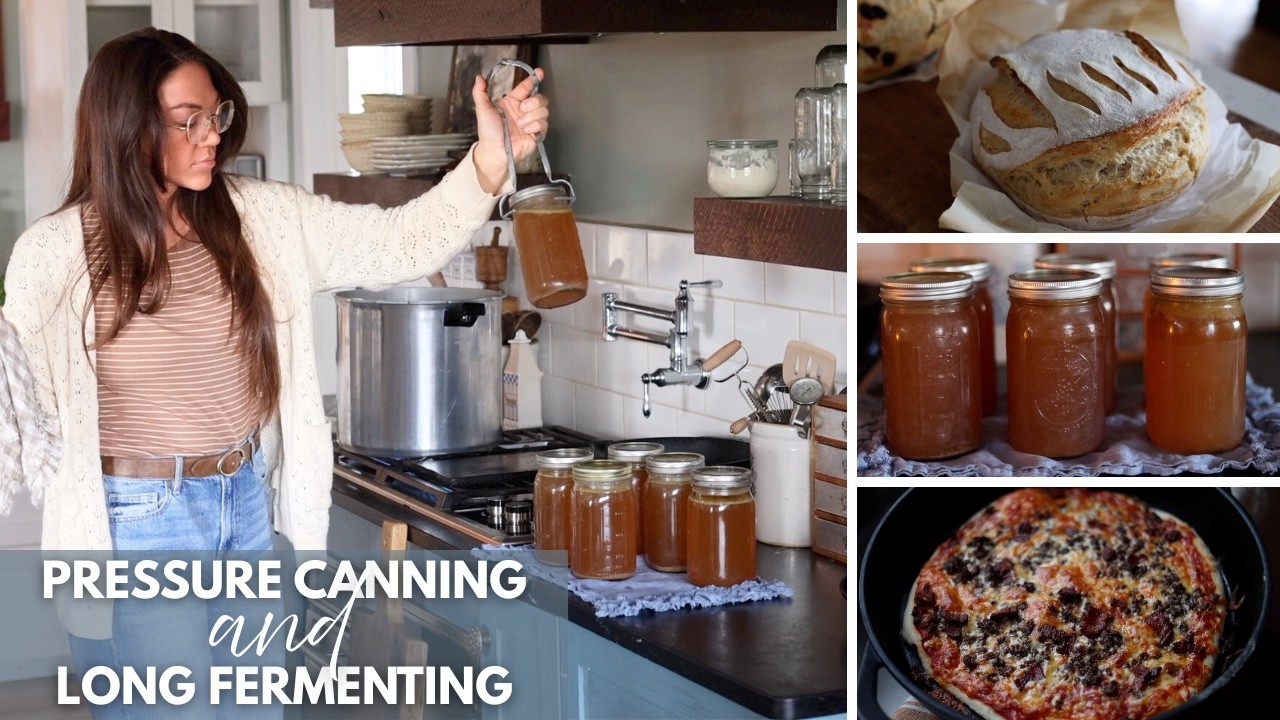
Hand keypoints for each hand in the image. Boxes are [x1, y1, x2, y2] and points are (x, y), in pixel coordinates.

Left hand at [472, 67, 549, 194]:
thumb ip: (480, 92)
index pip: (527, 87)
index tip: (539, 73)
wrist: (494, 150)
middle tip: (521, 108)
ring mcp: (532, 122)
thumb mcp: (482, 109)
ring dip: (531, 116)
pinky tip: (525, 130)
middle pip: (540, 98)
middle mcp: (524, 111)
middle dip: (533, 101)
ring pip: (544, 110)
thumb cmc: (488, 132)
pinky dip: (535, 126)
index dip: (534, 79)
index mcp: (513, 102)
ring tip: (520, 124)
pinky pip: (544, 124)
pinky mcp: (538, 134)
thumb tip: (479, 78)